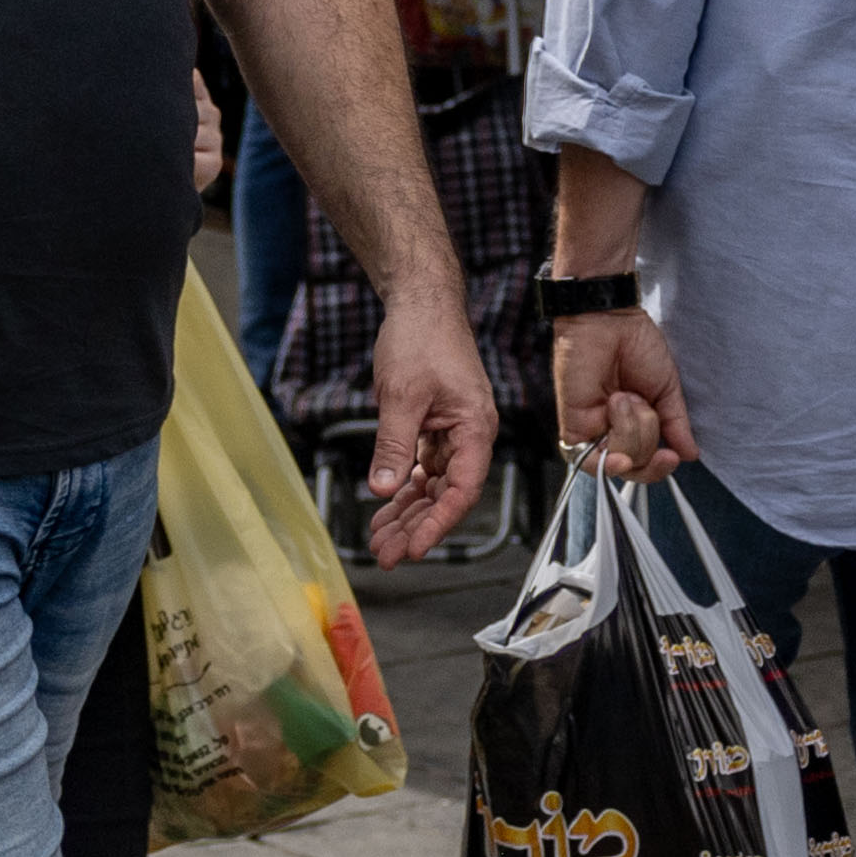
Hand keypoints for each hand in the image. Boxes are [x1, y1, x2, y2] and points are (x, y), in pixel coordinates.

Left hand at [357, 288, 498, 558]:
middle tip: (387, 554)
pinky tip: (386, 505)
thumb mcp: (402, 396)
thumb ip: (394, 445)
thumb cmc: (421, 338)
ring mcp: (452, 431)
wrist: (420, 302)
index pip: (463, 490)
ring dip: (407, 512)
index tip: (413, 547)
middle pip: (446, 494)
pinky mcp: (435, 426)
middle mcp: (470, 435)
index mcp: (475, 428)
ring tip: (380, 539)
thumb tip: (385, 488)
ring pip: (432, 484)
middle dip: (416, 526)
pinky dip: (404, 486)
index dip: (438, 523)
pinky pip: (422, 466)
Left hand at [555, 300, 693, 483]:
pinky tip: (619, 457)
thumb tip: (690, 454)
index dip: (658, 467)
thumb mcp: (666, 389)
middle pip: (634, 466)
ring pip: (617, 462)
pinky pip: (587, 459)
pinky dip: (607, 461)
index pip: (646, 462)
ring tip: (624, 397)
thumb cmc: (638, 346)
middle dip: (646, 440)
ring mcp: (592, 429)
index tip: (672, 456)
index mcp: (636, 423)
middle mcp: (612, 431)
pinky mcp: (572, 425)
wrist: (611, 322)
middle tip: (643, 406)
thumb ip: (676, 424)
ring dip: (631, 431)